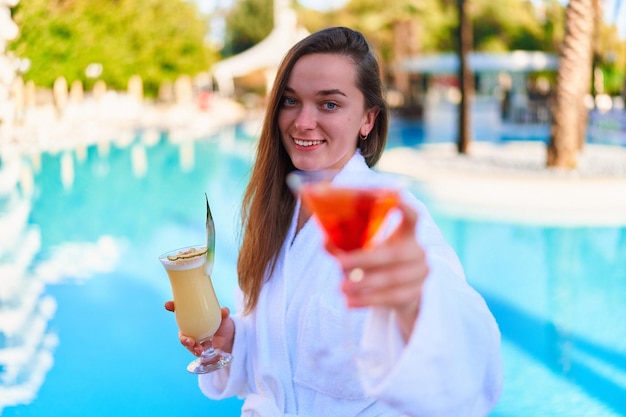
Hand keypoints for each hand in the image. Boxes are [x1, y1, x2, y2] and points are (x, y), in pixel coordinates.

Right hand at [164, 301, 235, 354]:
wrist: (227, 338)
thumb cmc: (222, 323)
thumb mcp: (223, 318)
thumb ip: (224, 313)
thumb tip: (224, 311)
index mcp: (193, 316)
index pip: (179, 309)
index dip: (172, 306)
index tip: (168, 304)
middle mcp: (189, 326)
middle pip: (179, 327)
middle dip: (179, 329)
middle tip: (188, 337)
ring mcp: (192, 337)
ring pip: (185, 340)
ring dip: (188, 344)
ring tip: (198, 348)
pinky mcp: (195, 347)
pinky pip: (192, 349)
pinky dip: (195, 351)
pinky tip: (200, 352)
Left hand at [328, 200, 428, 340]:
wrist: (403, 294)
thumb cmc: (378, 264)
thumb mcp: (365, 250)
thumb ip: (345, 244)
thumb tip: (325, 241)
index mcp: (407, 234)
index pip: (413, 217)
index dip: (406, 208)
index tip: (396, 199)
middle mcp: (417, 252)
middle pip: (392, 255)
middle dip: (363, 260)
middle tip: (339, 265)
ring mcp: (419, 275)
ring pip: (390, 279)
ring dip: (363, 284)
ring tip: (341, 287)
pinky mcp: (414, 296)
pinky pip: (390, 298)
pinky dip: (367, 300)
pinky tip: (349, 302)